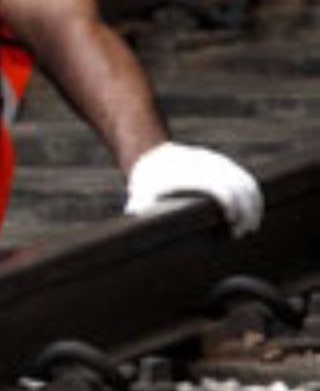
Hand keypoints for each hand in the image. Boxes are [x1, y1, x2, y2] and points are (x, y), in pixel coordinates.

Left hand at [124, 142, 262, 236]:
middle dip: (245, 211)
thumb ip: (140, 206)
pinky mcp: (225, 165)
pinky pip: (247, 180)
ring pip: (247, 183)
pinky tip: (253, 215)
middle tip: (239, 233)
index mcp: (189, 173)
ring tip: (249, 228)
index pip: (219, 186)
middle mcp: (207, 166)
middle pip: (238, 186)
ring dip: (254, 206)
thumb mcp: (140, 194)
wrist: (153, 157)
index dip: (230, 203)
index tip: (230, 221)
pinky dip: (254, 198)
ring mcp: (218, 163)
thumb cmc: (147, 184)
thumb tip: (137, 215)